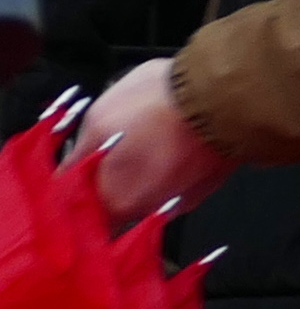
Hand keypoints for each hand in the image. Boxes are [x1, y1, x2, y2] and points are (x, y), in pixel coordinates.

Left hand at [67, 58, 236, 228]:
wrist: (224, 94)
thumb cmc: (154, 105)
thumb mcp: (98, 120)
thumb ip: (78, 157)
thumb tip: (65, 176)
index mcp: (116, 203)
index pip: (83, 213)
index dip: (76, 191)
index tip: (77, 171)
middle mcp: (150, 213)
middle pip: (119, 205)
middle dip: (112, 181)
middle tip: (113, 150)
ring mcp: (184, 201)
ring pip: (151, 194)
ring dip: (145, 175)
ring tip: (148, 142)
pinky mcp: (209, 186)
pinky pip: (179, 184)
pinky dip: (172, 169)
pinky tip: (174, 143)